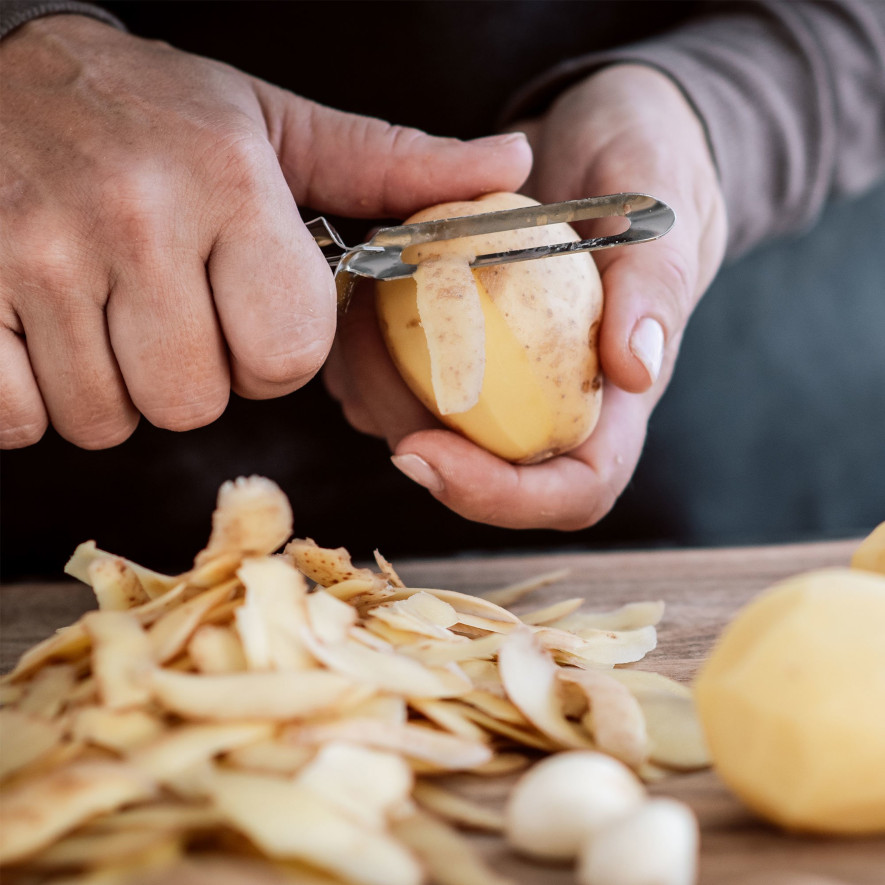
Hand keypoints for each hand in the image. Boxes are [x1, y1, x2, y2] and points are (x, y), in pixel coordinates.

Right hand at [0, 15, 530, 448]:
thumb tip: (511, 166)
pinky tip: (41, 328)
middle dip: (193, 374)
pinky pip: (18, 418)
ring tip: (105, 308)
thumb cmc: (159, 115)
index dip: (271, 352)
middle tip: (167, 307)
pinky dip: (32, 395)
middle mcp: (133, 219)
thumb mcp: (281, 129)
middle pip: (196, 403)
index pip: (288, 355)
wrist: (1, 70)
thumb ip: (396, 167)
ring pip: (109, 419)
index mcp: (230, 185)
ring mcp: (34, 258)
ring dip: (116, 386)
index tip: (243, 307)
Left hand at [325, 64, 726, 529]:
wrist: (598, 138)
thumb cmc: (645, 166)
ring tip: (352, 315)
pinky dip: (367, 351)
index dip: (499, 497)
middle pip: (479, 474)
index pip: (571, 491)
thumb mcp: (660, 209)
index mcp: (613, 400)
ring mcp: (502, 381)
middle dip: (406, 437)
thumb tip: (636, 368)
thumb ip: (655, 285)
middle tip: (359, 363)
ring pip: (427, 430)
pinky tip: (354, 297)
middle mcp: (552, 405)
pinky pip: (402, 376)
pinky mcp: (461, 349)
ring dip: (372, 391)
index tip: (422, 452)